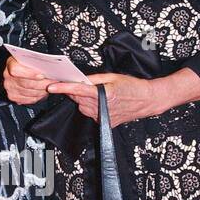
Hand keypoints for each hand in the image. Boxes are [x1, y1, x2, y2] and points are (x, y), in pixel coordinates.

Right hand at [3, 55, 51, 104]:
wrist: (21, 70)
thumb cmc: (28, 63)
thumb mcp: (31, 57)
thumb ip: (37, 62)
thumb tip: (49, 68)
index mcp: (11, 63)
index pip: (16, 70)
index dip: (29, 74)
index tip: (42, 75)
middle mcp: (7, 76)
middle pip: (25, 83)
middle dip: (42, 84)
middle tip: (53, 82)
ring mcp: (10, 88)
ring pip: (29, 93)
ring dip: (42, 91)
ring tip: (51, 87)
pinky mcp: (14, 97)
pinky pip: (29, 99)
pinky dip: (38, 97)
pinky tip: (44, 92)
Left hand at [45, 72, 161, 125]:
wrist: (147, 100)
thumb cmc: (132, 87)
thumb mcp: (113, 77)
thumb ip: (94, 78)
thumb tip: (80, 78)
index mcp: (103, 94)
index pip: (77, 90)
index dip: (63, 88)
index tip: (52, 86)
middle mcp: (100, 107)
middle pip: (77, 99)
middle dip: (75, 91)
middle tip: (82, 84)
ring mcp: (101, 117)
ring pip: (82, 107)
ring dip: (84, 100)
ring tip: (97, 93)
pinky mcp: (103, 122)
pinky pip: (90, 114)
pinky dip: (91, 107)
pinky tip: (101, 102)